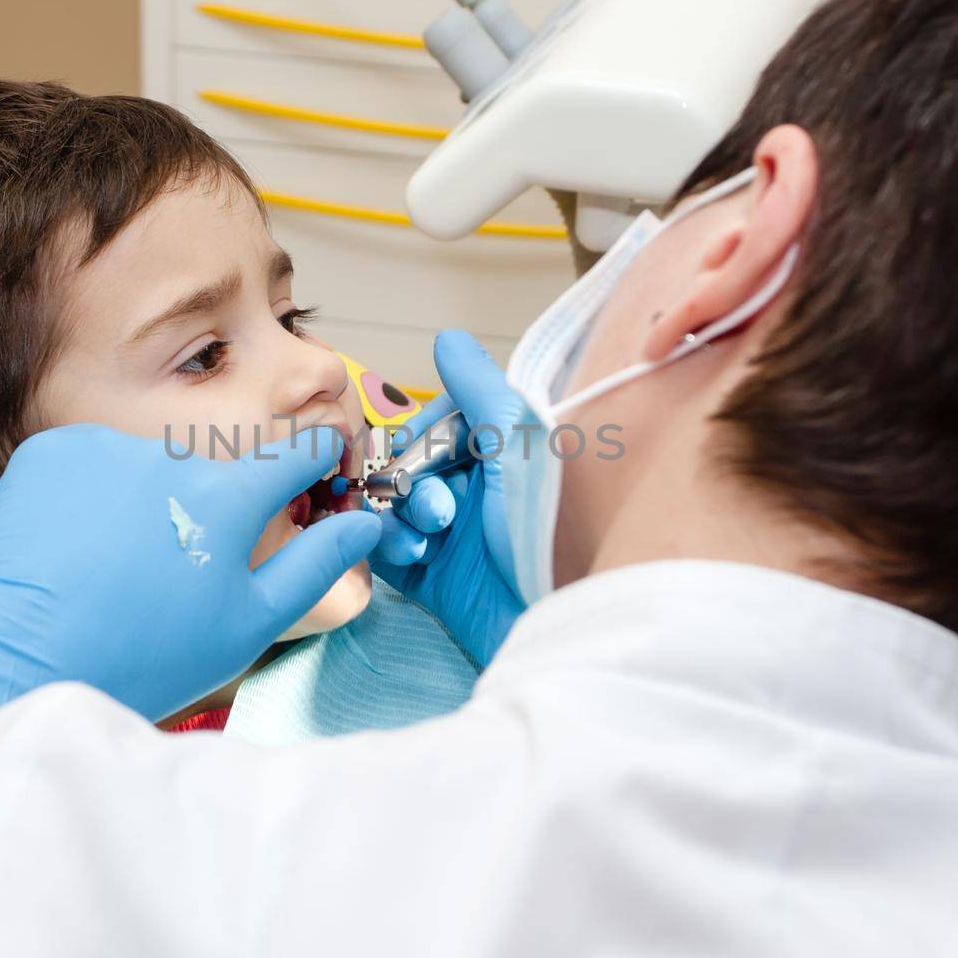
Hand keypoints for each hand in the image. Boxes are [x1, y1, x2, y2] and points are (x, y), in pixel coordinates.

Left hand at [0, 424, 379, 746]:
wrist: (6, 659)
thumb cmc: (138, 656)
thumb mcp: (245, 625)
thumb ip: (316, 564)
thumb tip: (364, 523)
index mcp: (230, 495)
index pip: (298, 449)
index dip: (316, 458)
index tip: (317, 470)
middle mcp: (171, 453)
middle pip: (218, 471)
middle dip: (212, 513)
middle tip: (179, 577)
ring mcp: (106, 445)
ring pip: (153, 468)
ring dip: (151, 504)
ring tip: (119, 569)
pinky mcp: (51, 449)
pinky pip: (95, 462)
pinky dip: (95, 496)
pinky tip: (78, 548)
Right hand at [371, 331, 525, 667]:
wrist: (567, 617)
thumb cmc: (556, 527)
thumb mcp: (520, 441)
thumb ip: (479, 387)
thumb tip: (449, 339)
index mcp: (507, 456)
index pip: (446, 423)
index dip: (427, 429)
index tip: (421, 440)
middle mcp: (481, 492)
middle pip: (414, 464)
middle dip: (413, 476)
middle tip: (439, 502)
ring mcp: (458, 537)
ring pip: (397, 506)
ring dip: (403, 512)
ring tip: (433, 531)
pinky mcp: (438, 581)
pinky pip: (390, 551)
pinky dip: (392, 546)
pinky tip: (417, 554)